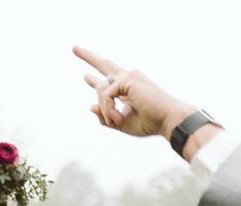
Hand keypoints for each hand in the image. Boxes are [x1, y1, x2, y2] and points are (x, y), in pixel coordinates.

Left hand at [73, 46, 193, 139]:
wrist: (167, 120)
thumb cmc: (149, 123)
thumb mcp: (122, 123)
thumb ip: (106, 116)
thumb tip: (90, 106)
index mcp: (128, 89)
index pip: (108, 80)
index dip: (95, 80)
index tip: (86, 77)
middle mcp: (128, 78)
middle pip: (104, 64)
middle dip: (87, 56)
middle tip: (73, 48)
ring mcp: (128, 76)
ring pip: (100, 90)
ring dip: (106, 110)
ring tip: (116, 120)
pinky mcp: (127, 79)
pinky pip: (105, 95)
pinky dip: (108, 109)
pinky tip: (117, 117)